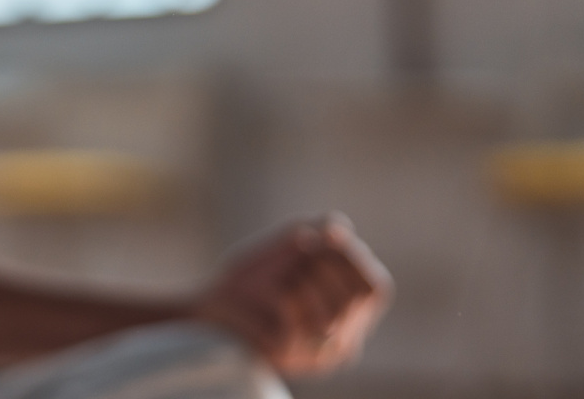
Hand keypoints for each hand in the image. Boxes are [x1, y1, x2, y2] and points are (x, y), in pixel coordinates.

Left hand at [194, 213, 390, 376]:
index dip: (355, 258)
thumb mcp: (289, 245)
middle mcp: (341, 341)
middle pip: (356, 298)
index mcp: (351, 316)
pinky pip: (295, 320)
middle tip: (299, 257)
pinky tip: (269, 294)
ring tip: (284, 281)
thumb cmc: (253, 278)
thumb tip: (339, 226)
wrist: (206, 307)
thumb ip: (318, 230)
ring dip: (303, 281)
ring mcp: (314, 356)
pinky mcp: (286, 358)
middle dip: (325, 265)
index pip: (377, 288)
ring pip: (331, 315)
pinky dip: (281, 295)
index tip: (327, 236)